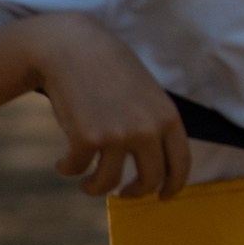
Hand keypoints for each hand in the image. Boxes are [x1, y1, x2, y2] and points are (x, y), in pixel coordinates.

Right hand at [23, 14, 189, 198]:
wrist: (72, 48)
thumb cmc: (109, 71)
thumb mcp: (146, 95)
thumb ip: (153, 126)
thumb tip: (153, 167)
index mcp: (168, 118)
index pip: (181, 163)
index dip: (173, 186)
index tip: (162, 196)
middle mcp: (148, 129)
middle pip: (149, 180)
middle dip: (135, 193)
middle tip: (123, 194)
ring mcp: (118, 135)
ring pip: (108, 182)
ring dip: (94, 188)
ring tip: (86, 183)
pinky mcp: (87, 138)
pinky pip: (77, 168)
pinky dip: (68, 169)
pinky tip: (63, 161)